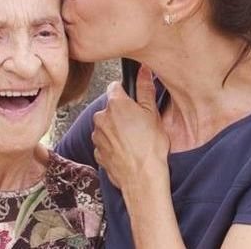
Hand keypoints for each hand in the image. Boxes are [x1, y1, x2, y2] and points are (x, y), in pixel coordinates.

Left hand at [92, 66, 169, 190]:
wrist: (142, 178)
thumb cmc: (150, 147)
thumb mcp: (153, 114)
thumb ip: (145, 89)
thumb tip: (142, 71)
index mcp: (115, 104)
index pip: (115, 87)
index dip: (126, 93)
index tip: (134, 100)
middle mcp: (101, 117)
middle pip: (110, 108)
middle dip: (122, 114)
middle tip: (139, 124)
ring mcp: (97, 136)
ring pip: (107, 126)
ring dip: (117, 130)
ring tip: (135, 141)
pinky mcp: (97, 152)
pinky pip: (105, 143)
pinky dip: (114, 145)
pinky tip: (127, 151)